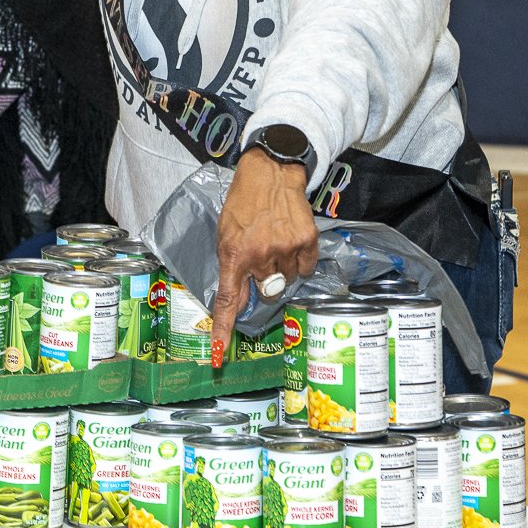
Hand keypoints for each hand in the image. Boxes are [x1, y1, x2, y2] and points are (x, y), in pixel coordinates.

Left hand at [209, 148, 318, 366]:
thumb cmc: (243, 202)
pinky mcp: (306, 242)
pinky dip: (300, 260)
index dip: (224, 330)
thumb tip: (239, 299)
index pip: (227, 300)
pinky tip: (291, 238)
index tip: (221, 355)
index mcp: (233, 255)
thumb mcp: (224, 233)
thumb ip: (231, 266)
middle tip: (262, 255)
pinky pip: (305, 268)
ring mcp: (284, 250)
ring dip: (282, 267)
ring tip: (276, 239)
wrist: (271, 171)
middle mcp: (259, 256)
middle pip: (266, 292)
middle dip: (264, 280)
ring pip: (287, 280)